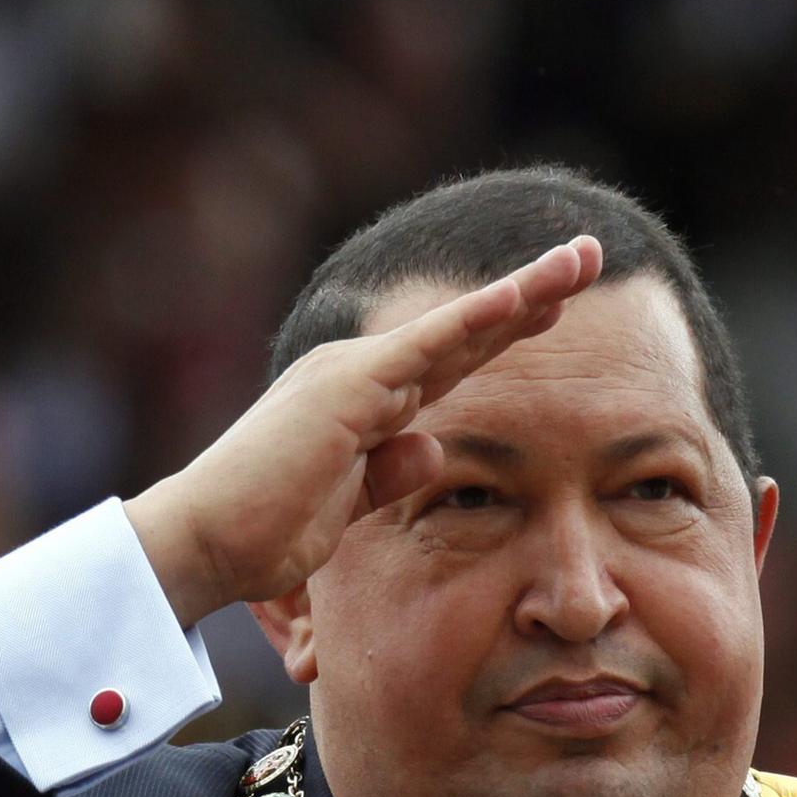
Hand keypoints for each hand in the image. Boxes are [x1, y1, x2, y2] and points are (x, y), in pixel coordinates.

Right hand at [124, 236, 603, 626]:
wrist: (204, 542)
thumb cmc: (265, 532)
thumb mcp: (348, 505)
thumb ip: (389, 471)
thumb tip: (433, 446)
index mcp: (363, 397)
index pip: (454, 357)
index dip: (510, 328)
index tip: (561, 305)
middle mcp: (362, 371)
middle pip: (469, 329)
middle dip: (536, 292)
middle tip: (591, 254)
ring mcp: (357, 370)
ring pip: (461, 324)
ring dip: (527, 290)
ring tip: (583, 257)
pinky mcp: (352, 384)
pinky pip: (431, 344)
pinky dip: (479, 318)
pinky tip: (525, 294)